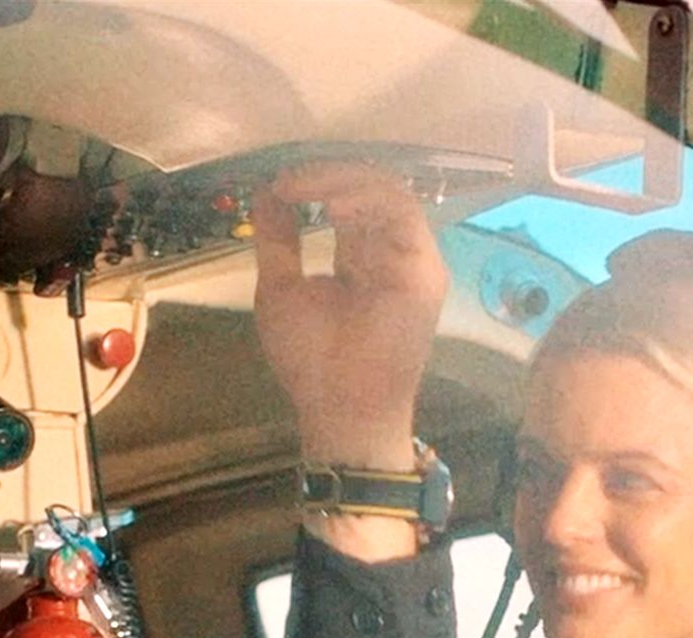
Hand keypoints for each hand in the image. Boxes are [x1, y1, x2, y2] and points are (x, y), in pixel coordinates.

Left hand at [254, 163, 447, 471]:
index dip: (315, 183)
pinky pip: (404, 217)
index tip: (277, 184)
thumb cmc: (311, 358)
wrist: (339, 406)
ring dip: (343, 183)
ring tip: (303, 190)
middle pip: (371, 189)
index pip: (347, 201)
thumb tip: (267, 192)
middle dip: (326, 175)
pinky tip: (331, 210)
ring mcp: (412, 260)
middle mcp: (390, 252)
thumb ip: (278, 239)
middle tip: (288, 180)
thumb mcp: (280, 286)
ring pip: (390, 194)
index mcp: (359, 256)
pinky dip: (367, 204)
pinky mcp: (425, 271)